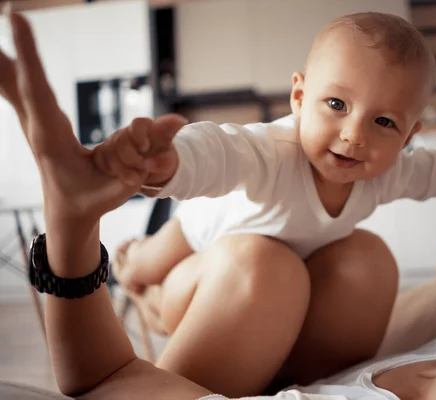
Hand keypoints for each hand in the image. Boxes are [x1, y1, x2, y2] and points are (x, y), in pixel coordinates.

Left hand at [0, 12, 183, 224]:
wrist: (68, 214)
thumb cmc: (92, 200)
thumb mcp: (121, 187)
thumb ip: (149, 157)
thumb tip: (177, 124)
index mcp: (49, 139)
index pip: (37, 90)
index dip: (29, 54)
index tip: (18, 20)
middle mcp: (37, 125)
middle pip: (13, 79)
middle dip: (3, 51)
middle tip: (5, 12)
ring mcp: (35, 121)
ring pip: (12, 82)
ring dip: (3, 59)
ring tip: (5, 24)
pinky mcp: (40, 120)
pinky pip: (21, 89)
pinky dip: (11, 70)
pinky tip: (5, 57)